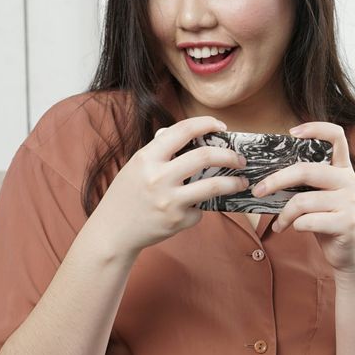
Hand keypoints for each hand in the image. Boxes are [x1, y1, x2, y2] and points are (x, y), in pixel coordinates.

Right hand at [87, 115, 248, 260]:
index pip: (183, 130)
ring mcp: (169, 200)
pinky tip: (192, 210)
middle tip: (240, 159)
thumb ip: (160, 150)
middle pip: (205, 156)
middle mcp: (158, 177)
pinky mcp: (177, 220)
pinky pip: (200, 210)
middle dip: (229, 156)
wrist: (112, 232)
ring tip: (242, 182)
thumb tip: (188, 133)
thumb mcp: (136, 166)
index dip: (206, 123)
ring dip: (234, 183)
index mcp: (147, 157)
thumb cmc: (126, 195)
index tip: (221, 126)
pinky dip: (200, 208)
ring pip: (214, 186)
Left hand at [253, 122, 354, 274]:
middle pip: (306, 170)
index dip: (315, 128)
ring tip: (279, 222)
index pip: (336, 136)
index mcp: (343, 169)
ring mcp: (350, 202)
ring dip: (284, 213)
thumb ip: (308, 182)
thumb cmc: (329, 221)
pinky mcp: (347, 223)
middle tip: (258, 190)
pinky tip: (290, 230)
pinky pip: (307, 221)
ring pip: (302, 201)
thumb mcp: (322, 196)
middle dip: (276, 180)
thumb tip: (268, 174)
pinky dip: (293, 226)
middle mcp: (350, 181)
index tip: (292, 133)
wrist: (352, 254)